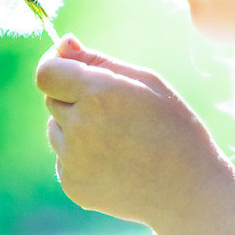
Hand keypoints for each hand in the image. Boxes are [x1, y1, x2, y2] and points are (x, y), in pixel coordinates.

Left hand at [35, 35, 227, 225]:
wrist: (188, 191)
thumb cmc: (174, 128)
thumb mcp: (146, 82)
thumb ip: (98, 61)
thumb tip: (62, 43)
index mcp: (98, 94)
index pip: (46, 73)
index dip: (54, 66)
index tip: (66, 67)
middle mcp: (79, 128)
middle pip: (51, 99)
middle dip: (73, 97)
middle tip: (113, 111)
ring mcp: (73, 161)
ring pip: (55, 130)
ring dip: (74, 127)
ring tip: (117, 140)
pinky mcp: (72, 185)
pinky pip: (63, 159)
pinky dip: (81, 157)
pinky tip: (115, 163)